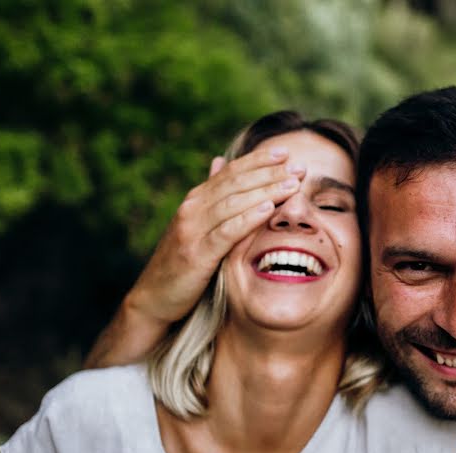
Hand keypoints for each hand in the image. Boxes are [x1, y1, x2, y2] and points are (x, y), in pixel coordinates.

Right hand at [127, 148, 304, 324]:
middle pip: (237, 183)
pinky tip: (268, 209)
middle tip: (300, 167)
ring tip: (293, 184)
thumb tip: (219, 160)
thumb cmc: (182, 262)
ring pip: (234, 203)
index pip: (231, 171)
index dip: (259, 160)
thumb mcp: (197, 224)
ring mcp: (192, 230)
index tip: (286, 152)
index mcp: (196, 200)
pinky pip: (226, 232)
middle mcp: (193, 208)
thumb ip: (212, 195)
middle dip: (270, 173)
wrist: (154, 297)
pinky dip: (248, 218)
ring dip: (266, 191)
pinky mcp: (196, 254)